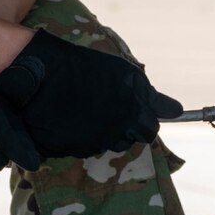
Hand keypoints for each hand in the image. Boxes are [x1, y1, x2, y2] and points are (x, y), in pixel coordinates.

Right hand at [0, 30, 182, 158]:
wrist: (36, 71)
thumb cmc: (79, 66)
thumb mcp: (121, 74)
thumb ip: (149, 97)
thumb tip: (178, 111)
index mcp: (135, 105)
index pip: (150, 127)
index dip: (141, 120)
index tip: (131, 113)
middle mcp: (120, 126)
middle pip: (132, 139)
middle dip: (123, 128)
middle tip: (104, 111)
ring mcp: (97, 139)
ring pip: (107, 144)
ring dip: (101, 133)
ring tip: (82, 112)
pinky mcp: (73, 149)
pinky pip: (83, 148)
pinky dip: (78, 137)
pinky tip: (67, 119)